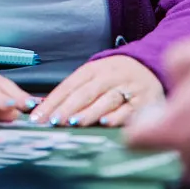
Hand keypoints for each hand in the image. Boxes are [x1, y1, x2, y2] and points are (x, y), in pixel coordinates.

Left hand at [31, 55, 162, 127]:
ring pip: (105, 100)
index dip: (53, 101)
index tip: (39, 116)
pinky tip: (105, 123)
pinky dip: (117, 116)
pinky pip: (129, 109)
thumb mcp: (93, 75)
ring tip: (74, 122)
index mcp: (93, 69)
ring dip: (89, 112)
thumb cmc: (115, 76)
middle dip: (67, 108)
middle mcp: (110, 76)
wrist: (151, 65)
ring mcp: (127, 88)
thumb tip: (45, 108)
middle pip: (85, 92)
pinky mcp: (144, 101)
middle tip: (54, 121)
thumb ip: (72, 91)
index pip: (68, 86)